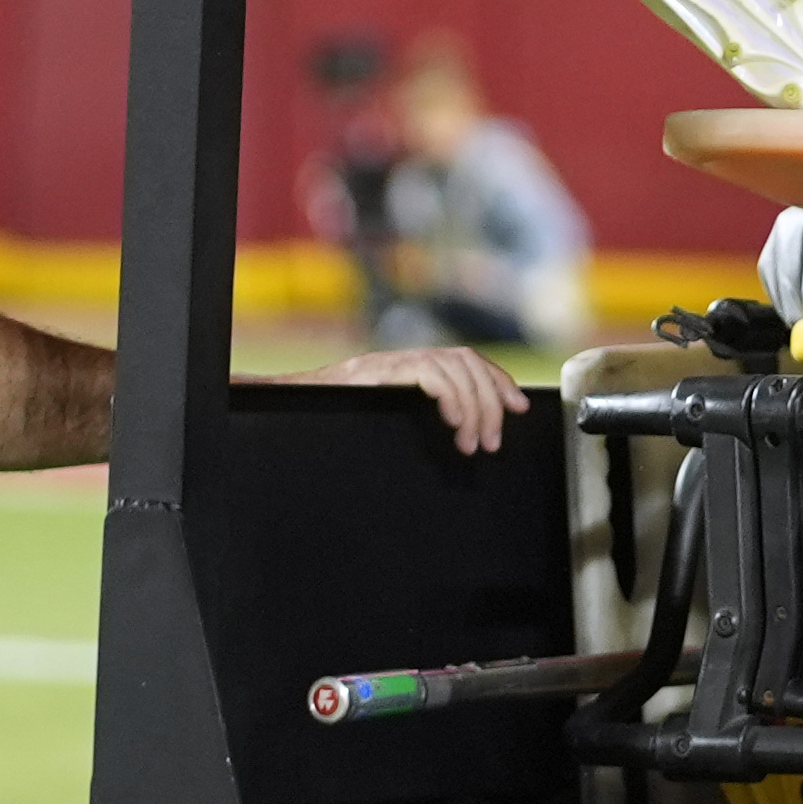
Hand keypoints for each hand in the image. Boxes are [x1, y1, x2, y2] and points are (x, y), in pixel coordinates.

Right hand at [303, 345, 528, 454]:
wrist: (283, 411)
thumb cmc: (330, 421)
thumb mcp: (384, 418)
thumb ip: (417, 417)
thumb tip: (460, 437)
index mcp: (409, 369)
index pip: (465, 360)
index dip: (497, 380)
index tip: (519, 406)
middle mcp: (401, 360)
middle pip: (466, 361)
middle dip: (491, 401)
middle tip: (493, 442)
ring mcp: (387, 364)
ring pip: (453, 366)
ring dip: (473, 406)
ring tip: (472, 443)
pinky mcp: (374, 373)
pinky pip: (428, 373)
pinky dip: (450, 396)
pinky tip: (453, 424)